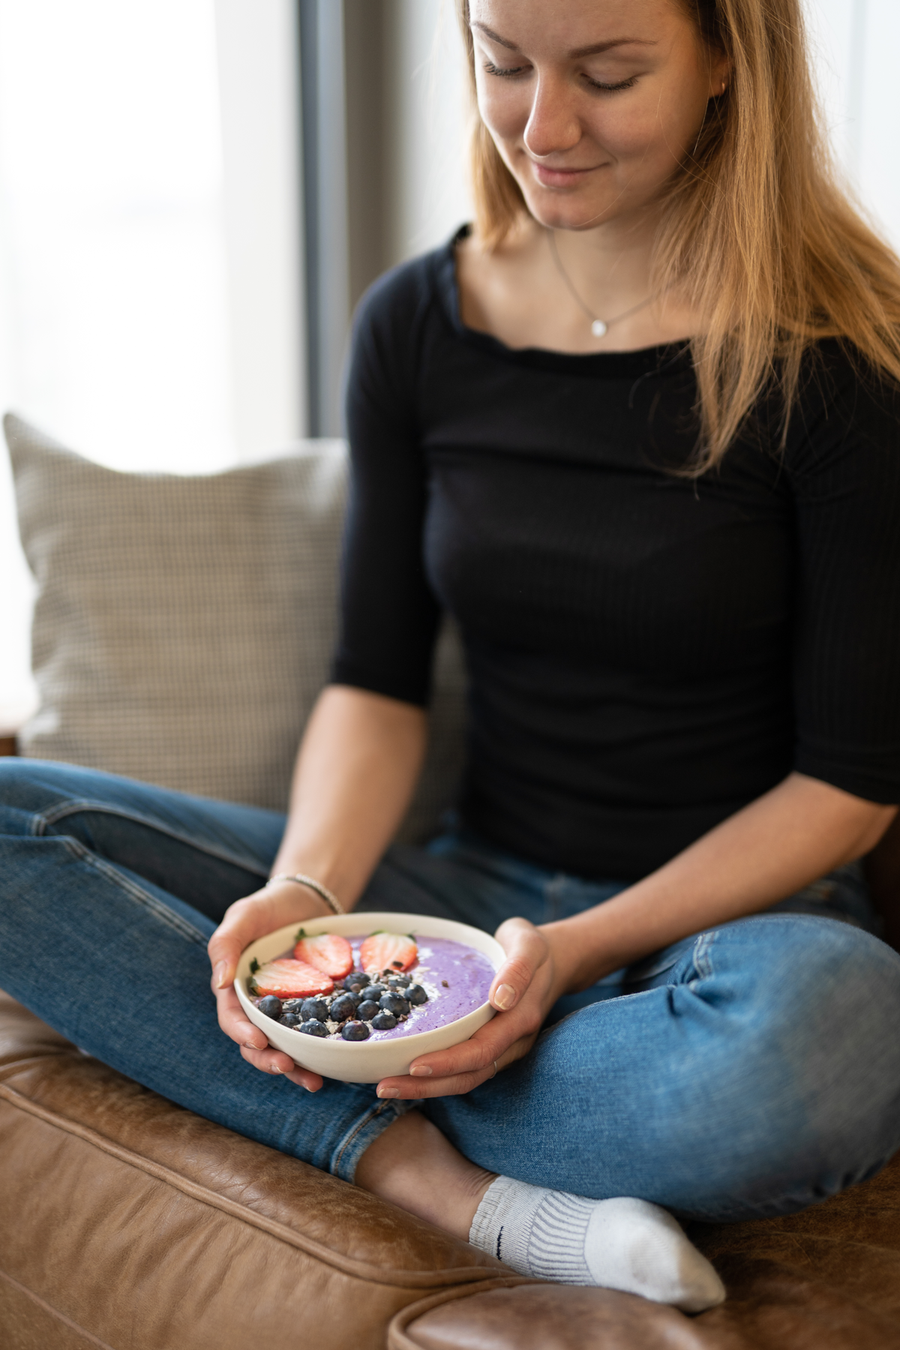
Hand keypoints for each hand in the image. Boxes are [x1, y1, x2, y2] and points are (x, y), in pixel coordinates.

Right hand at [208, 880, 331, 1091]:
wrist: (306, 899)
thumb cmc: (267, 906)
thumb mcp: (243, 915)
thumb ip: (225, 945)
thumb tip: (219, 984)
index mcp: (234, 989)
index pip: (232, 1018)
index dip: (242, 1034)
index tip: (258, 1042)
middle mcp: (256, 1006)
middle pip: (255, 1043)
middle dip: (268, 1060)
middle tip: (287, 1066)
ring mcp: (283, 1011)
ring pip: (282, 1047)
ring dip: (293, 1068)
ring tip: (312, 1081)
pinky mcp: (309, 1009)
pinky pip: (310, 1035)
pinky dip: (317, 1053)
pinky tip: (331, 1066)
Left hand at [374, 916, 574, 1100]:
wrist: (553, 959)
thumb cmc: (534, 948)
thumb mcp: (528, 945)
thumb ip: (517, 970)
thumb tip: (500, 999)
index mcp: (521, 1019)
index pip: (482, 1050)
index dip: (449, 1062)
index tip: (415, 1065)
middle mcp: (513, 1042)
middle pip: (470, 1074)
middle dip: (428, 1084)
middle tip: (385, 1086)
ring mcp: (505, 1048)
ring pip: (467, 1078)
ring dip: (429, 1087)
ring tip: (388, 1087)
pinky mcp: (494, 1047)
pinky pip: (465, 1069)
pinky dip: (438, 1076)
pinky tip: (407, 1074)